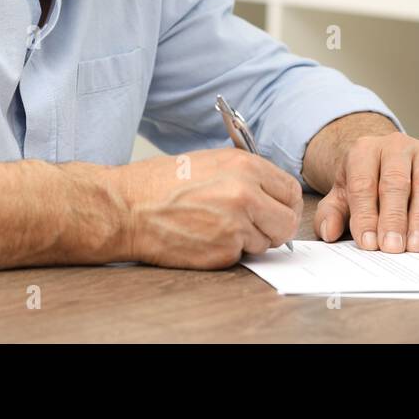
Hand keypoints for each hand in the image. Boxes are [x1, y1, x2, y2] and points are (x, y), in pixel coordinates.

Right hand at [110, 148, 302, 268]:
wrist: (128, 208)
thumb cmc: (161, 183)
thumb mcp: (209, 162)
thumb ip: (246, 175)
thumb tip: (271, 192)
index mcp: (245, 167)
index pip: (290, 191)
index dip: (284, 203)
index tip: (276, 209)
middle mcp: (246, 195)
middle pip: (287, 222)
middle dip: (275, 227)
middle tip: (256, 226)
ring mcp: (236, 226)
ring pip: (266, 242)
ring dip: (249, 240)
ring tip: (218, 226)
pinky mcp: (223, 252)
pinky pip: (241, 256)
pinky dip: (228, 251)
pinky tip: (205, 237)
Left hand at [313, 133, 418, 252]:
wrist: (388, 159)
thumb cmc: (364, 182)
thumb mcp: (341, 195)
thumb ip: (331, 214)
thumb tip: (328, 232)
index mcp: (365, 150)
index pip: (363, 183)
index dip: (365, 214)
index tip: (368, 243)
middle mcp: (396, 146)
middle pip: (396, 182)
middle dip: (394, 218)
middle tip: (392, 247)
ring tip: (416, 247)